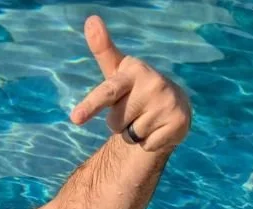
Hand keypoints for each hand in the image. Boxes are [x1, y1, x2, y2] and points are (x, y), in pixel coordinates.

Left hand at [70, 16, 191, 152]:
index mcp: (133, 72)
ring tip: (145, 118)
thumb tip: (91, 19)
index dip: (90, 106)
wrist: (172, 105)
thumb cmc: (134, 89)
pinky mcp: (178, 122)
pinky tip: (158, 128)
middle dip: (118, 123)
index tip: (75, 118)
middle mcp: (152, 83)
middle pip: (114, 122)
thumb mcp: (117, 71)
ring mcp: (167, 102)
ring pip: (130, 134)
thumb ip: (102, 48)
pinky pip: (146, 144)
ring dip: (134, 132)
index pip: (106, 93)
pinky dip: (148, 142)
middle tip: (132, 110)